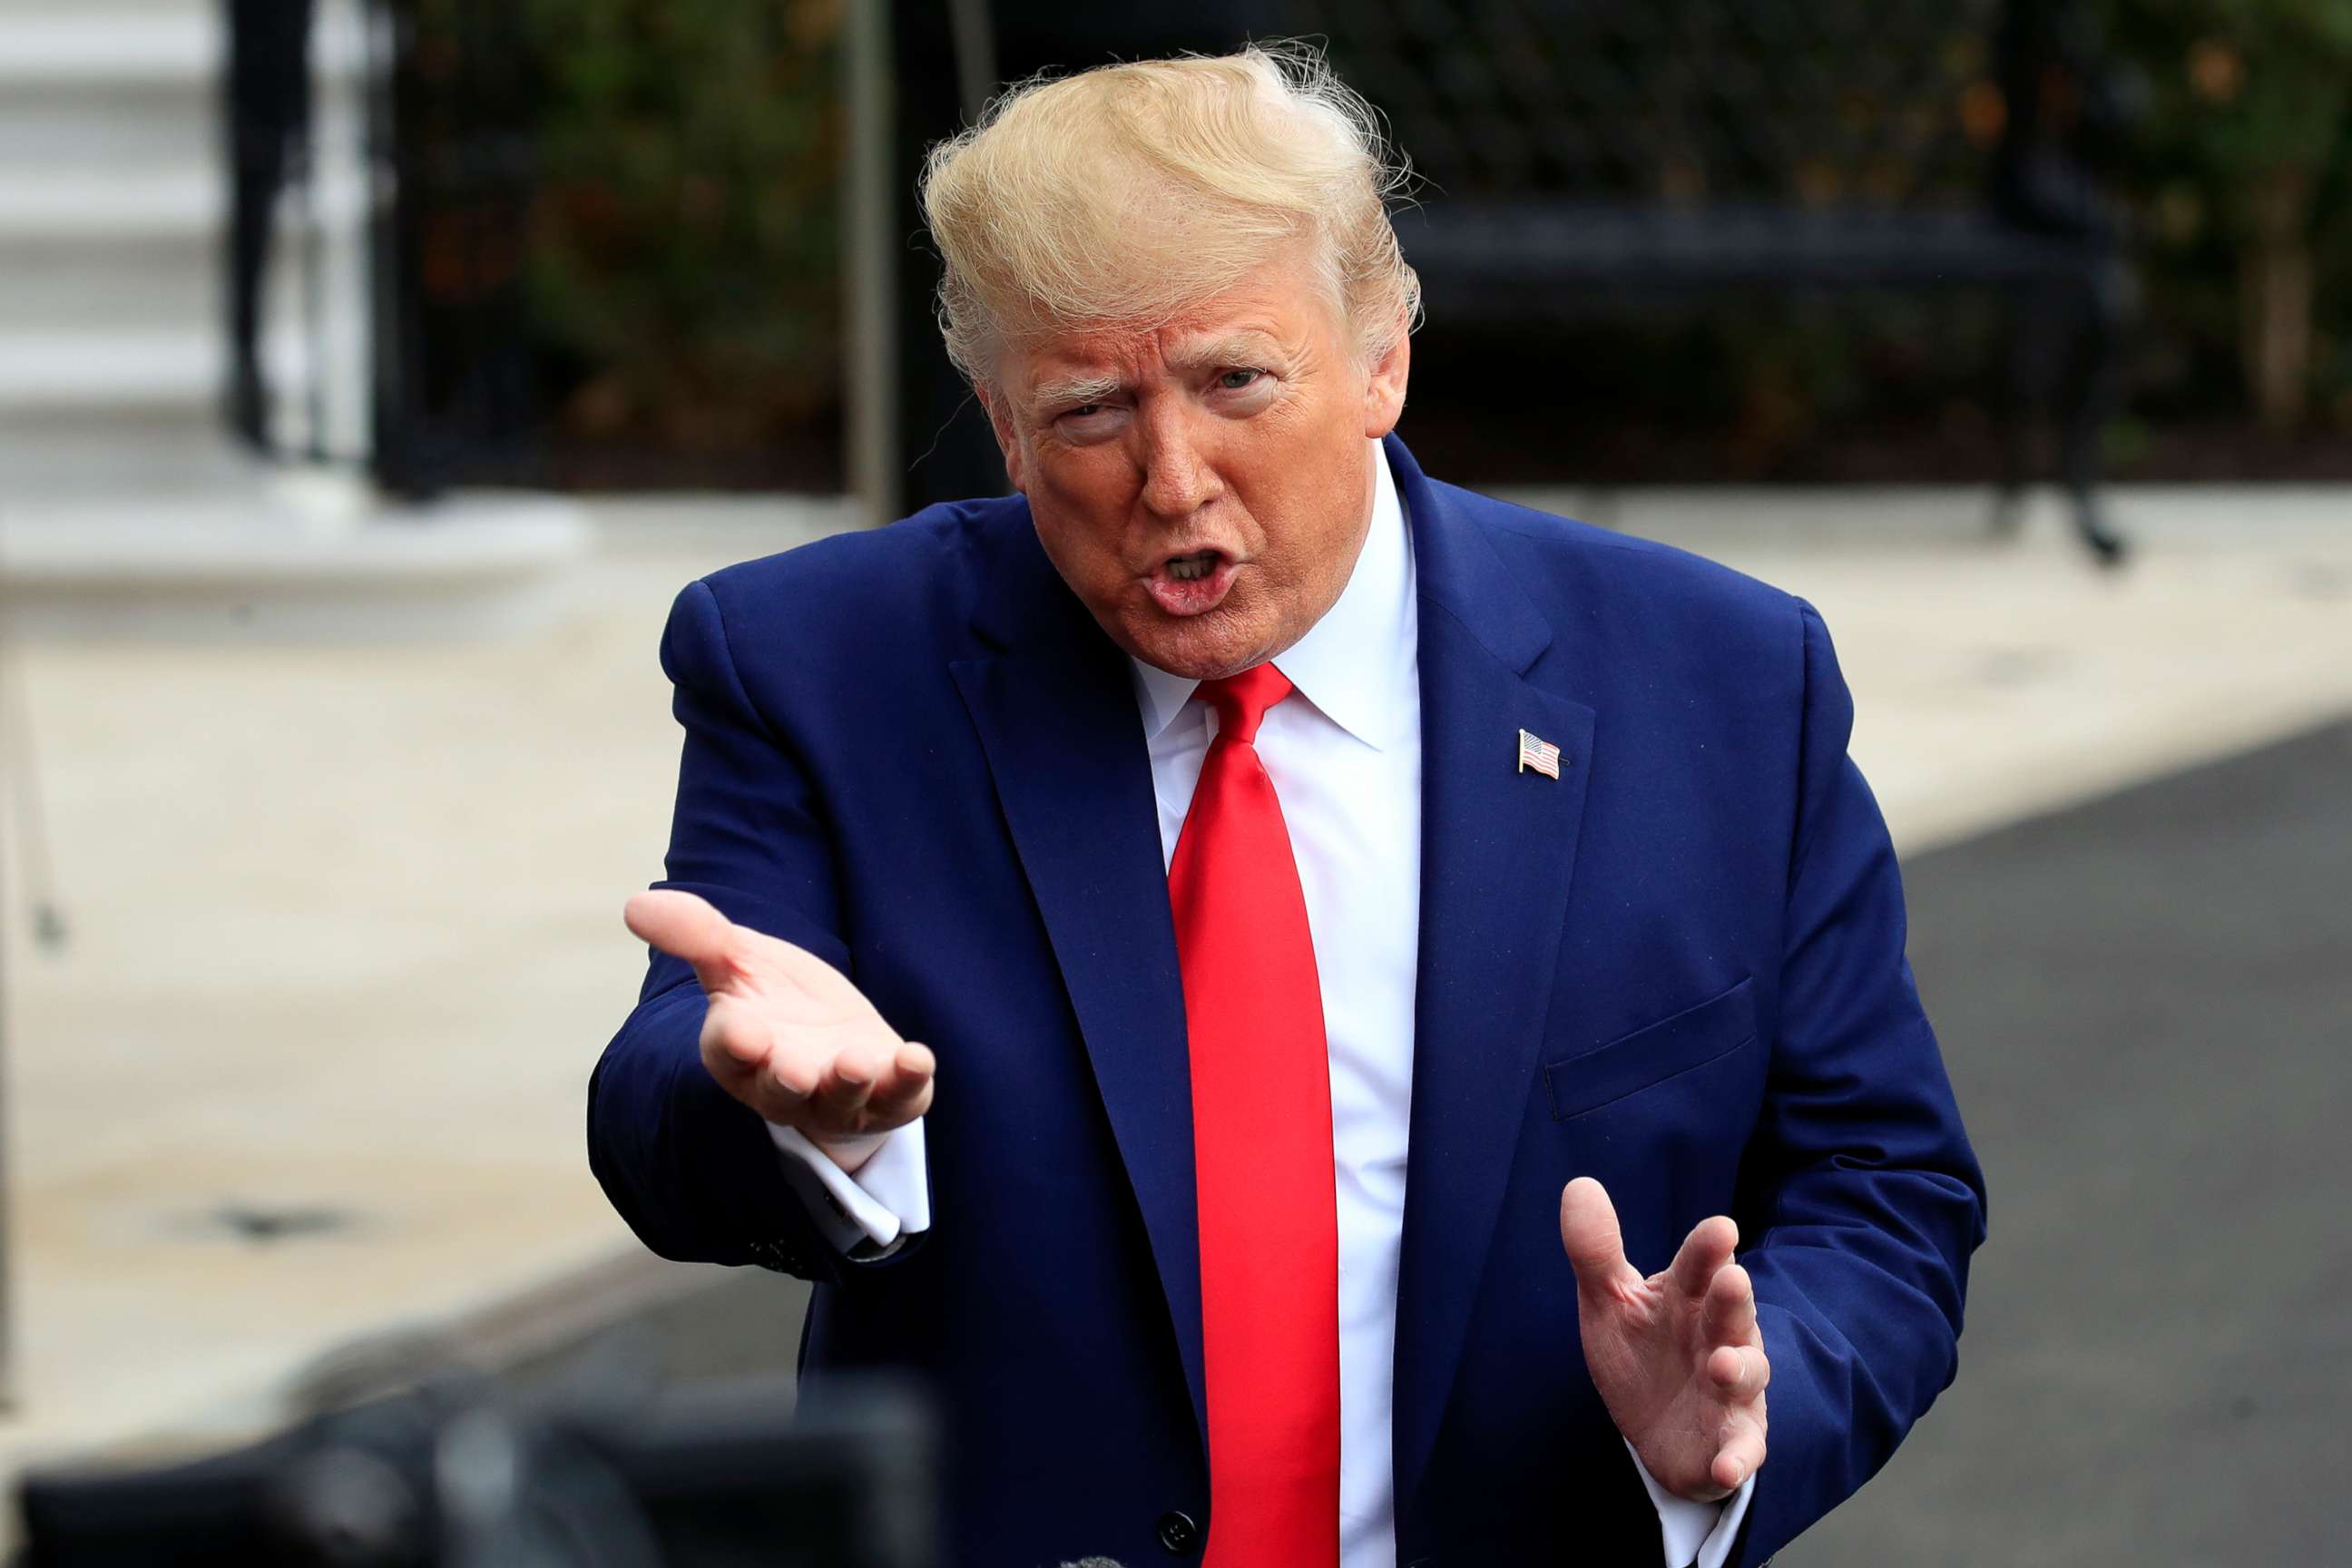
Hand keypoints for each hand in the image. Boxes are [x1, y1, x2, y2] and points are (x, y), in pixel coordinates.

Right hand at [624, 890, 933, 1172]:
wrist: (832, 1035)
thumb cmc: (775, 1000)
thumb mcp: (737, 958)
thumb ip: (696, 935)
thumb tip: (634, 904)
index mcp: (740, 1049)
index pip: (729, 1051)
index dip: (734, 1042)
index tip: (738, 1029)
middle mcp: (786, 1083)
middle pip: (781, 1090)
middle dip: (787, 1080)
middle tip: (793, 1069)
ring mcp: (839, 1096)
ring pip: (841, 1100)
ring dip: (849, 1083)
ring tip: (857, 1061)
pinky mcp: (887, 1098)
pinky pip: (899, 1098)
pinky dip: (909, 1081)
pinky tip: (917, 1056)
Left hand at [1559, 1177, 1767, 1501]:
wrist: (1657, 1429)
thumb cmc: (1641, 1351)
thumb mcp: (1610, 1301)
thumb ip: (1596, 1249)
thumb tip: (1578, 1185)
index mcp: (1688, 1297)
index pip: (1701, 1265)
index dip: (1709, 1248)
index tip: (1720, 1228)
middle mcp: (1718, 1337)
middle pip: (1732, 1313)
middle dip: (1734, 1299)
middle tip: (1732, 1280)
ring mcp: (1730, 1390)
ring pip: (1746, 1375)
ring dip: (1739, 1369)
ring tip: (1722, 1366)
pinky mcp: (1733, 1439)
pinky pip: (1743, 1448)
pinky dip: (1739, 1456)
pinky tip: (1727, 1464)